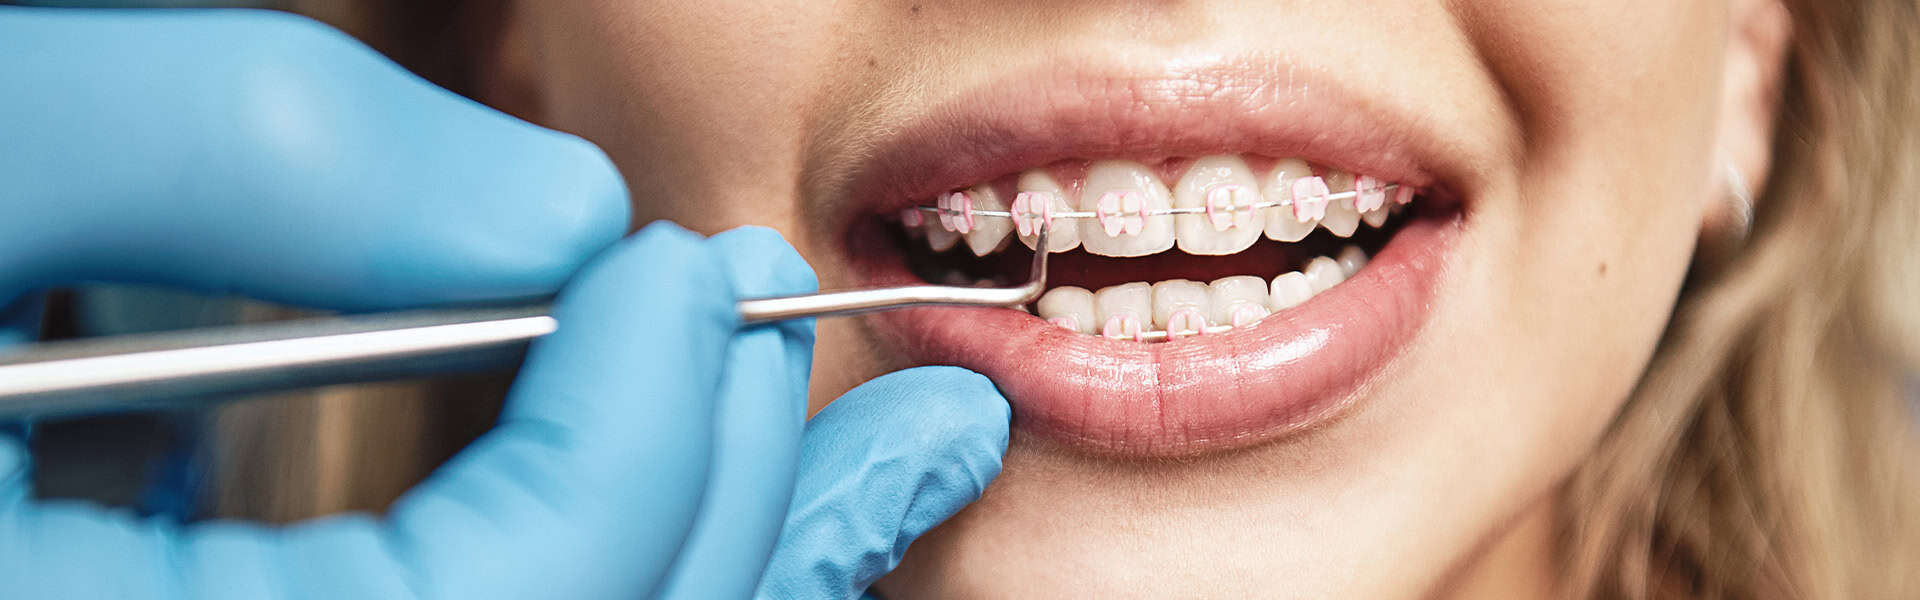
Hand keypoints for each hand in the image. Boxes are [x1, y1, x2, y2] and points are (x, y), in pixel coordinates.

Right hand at [0, 7, 1008, 598]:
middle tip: (847, 362)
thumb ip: (230, 150)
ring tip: (887, 454)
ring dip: (729, 550)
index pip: (505, 596)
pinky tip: (666, 465)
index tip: (695, 272)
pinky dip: (585, 551)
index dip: (640, 438)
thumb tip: (558, 215)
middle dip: (738, 507)